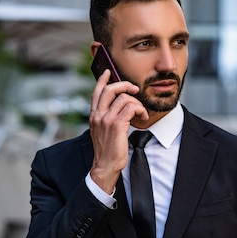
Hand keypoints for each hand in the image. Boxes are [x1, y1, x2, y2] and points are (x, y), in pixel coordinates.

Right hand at [89, 69, 147, 193]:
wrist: (105, 166)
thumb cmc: (107, 151)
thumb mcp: (103, 131)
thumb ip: (106, 118)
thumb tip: (119, 108)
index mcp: (94, 116)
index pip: (96, 92)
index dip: (102, 80)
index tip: (109, 72)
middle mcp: (98, 115)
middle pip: (109, 89)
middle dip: (125, 85)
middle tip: (135, 90)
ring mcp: (106, 119)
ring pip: (123, 98)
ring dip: (137, 103)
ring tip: (141, 113)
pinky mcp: (116, 125)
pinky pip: (130, 108)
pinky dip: (140, 110)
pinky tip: (142, 117)